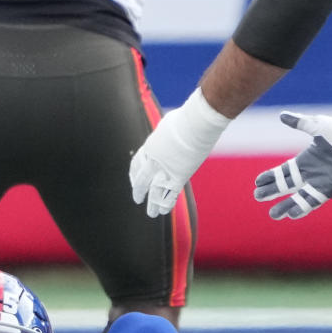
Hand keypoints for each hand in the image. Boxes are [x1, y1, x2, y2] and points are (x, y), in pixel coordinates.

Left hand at [130, 88, 230, 216]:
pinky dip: (166, 204)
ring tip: (151, 213)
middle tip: (137, 199)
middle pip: (142, 181)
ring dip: (152, 204)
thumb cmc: (186, 119)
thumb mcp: (167, 125)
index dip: (134, 174)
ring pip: (154, 192)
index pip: (137, 163)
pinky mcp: (180, 176)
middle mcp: (154, 161)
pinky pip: (170, 194)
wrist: (197, 122)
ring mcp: (166, 170)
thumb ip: (164, 135)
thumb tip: (167, 134)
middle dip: (139, 191)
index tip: (134, 180)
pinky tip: (164, 211)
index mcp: (149, 147)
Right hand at [253, 98, 331, 219]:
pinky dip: (302, 208)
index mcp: (305, 159)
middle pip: (286, 185)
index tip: (257, 182)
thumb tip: (282, 115)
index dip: (270, 177)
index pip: (282, 171)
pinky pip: (312, 201)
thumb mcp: (316, 125)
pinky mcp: (329, 189)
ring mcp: (319, 182)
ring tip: (272, 215)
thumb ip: (298, 123)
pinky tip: (291, 215)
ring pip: (297, 198)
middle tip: (257, 196)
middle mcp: (310, 173)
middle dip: (272, 191)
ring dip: (284, 206)